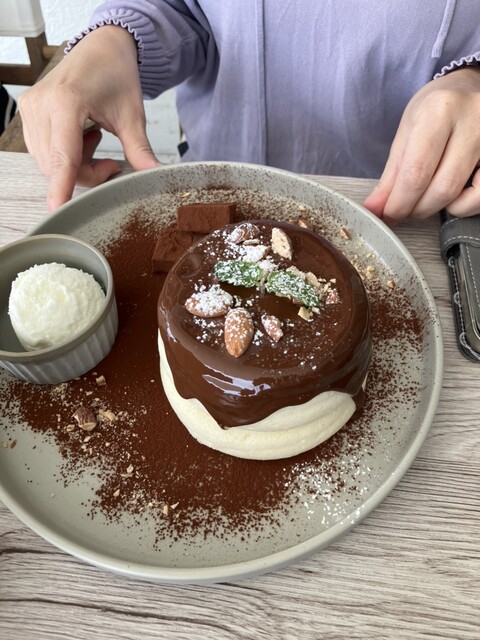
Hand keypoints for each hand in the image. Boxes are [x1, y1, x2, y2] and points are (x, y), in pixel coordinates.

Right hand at [18, 26, 160, 210]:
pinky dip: (66, 156)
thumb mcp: (133, 115)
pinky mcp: (29, 112)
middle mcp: (41, 105)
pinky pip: (45, 152)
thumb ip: (140, 150)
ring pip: (50, 163)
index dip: (60, 186)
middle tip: (112, 163)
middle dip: (87, 175)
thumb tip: (156, 177)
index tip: (56, 209)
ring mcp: (31, 109)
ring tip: (97, 141)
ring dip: (77, 166)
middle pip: (58, 166)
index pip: (63, 156)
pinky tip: (83, 138)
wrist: (101, 46)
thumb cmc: (116, 74)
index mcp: (66, 102)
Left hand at [363, 66, 479, 222]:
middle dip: (415, 209)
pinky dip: (462, 206)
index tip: (386, 215)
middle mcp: (473, 121)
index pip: (416, 172)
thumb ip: (391, 175)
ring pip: (461, 195)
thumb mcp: (407, 132)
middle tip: (402, 210)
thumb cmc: (435, 110)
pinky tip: (451, 197)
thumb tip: (375, 209)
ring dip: (435, 209)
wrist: (468, 87)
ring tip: (422, 201)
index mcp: (439, 111)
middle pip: (441, 188)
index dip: (398, 203)